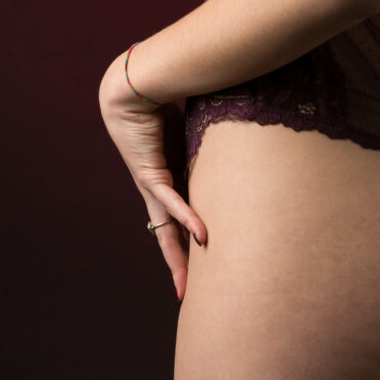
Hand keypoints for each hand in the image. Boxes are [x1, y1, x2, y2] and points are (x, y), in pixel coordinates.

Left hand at [98, 53, 207, 302]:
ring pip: (165, 230)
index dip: (185, 243)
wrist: (132, 85)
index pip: (176, 219)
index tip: (197, 264)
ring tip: (186, 286)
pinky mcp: (149, 171)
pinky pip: (171, 200)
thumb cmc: (162, 98)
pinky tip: (201, 237)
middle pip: (167, 235)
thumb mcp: (195, 126)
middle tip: (188, 295)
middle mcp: (155, 186)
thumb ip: (214, 137)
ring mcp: (150, 182)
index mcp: (164, 178)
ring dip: (177, 259)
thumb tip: (247, 131)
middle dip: (178, 266)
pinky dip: (187, 217)